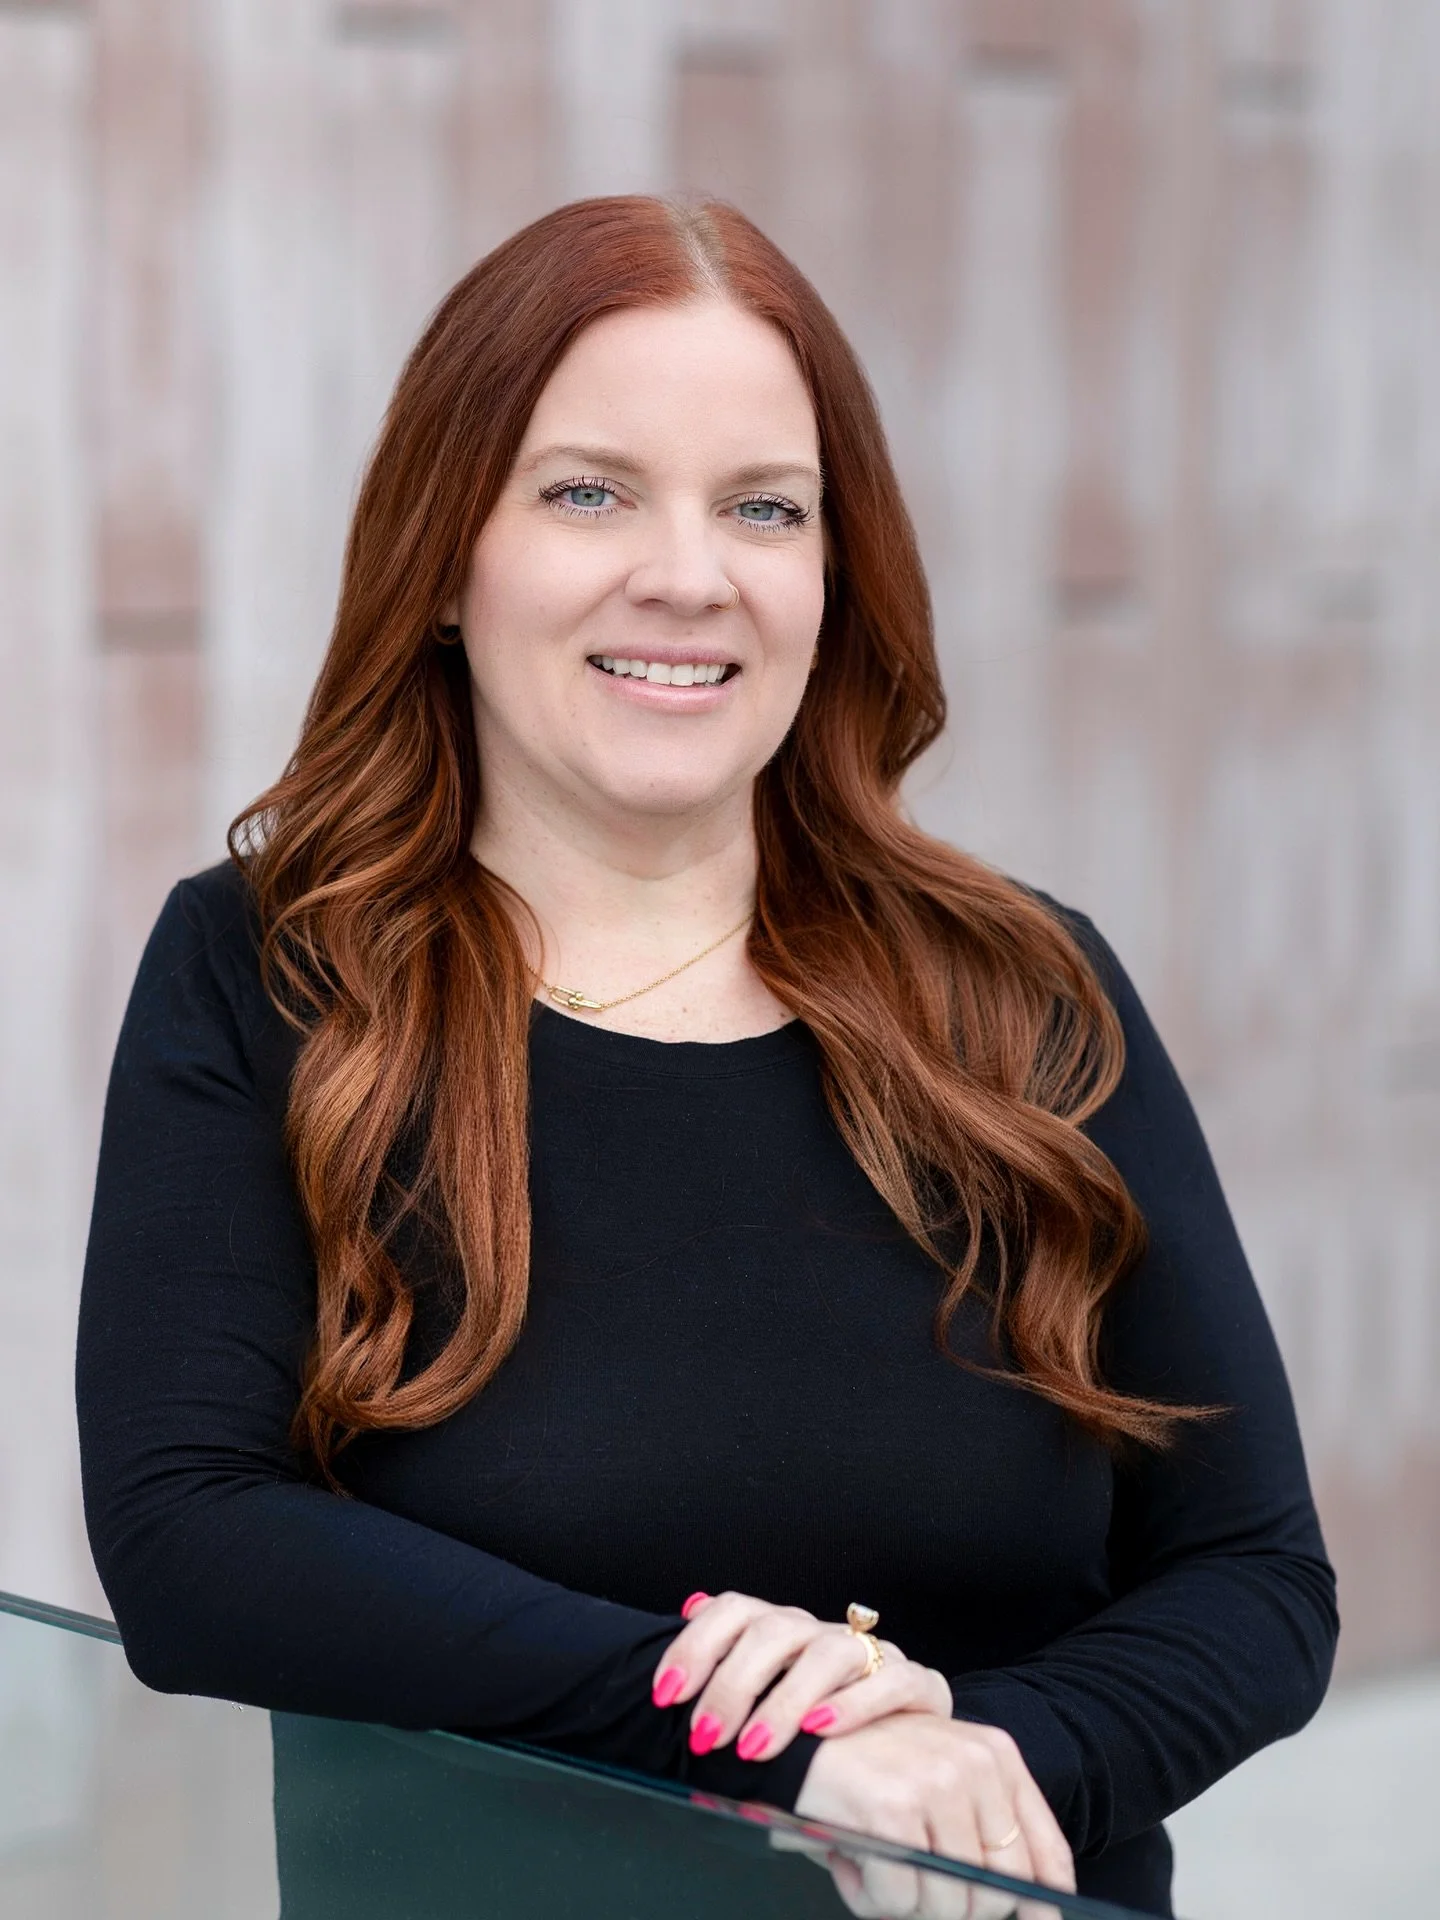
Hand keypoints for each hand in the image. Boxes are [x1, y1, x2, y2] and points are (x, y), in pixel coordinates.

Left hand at [651, 1590, 952, 1762]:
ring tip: (753, 1747)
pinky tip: (821, 1731)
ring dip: (784, 1702)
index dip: (695, 1646)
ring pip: (826, 1653)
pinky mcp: (916, 1683)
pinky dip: (854, 1704)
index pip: (732, 1610)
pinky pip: (890, 1681)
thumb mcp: (766, 1703)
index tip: (666, 1695)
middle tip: (705, 1736)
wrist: (907, 1740)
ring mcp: (871, 1654)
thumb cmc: (823, 1724)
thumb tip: (680, 1642)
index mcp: (781, 1629)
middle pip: (774, 1630)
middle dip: (732, 1683)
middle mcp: (822, 1633)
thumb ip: (725, 1673)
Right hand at [792, 1711, 1074, 1910]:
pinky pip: (898, 1900)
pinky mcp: (892, 1809)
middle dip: (952, 1911)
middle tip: (907, 1888)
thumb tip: (1027, 1911)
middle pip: (996, 1893)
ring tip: (871, 1865)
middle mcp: (973, 1764)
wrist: (787, 1729)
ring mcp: (935, 1784)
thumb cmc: (861, 1766)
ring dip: (903, 1904)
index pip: (1044, 1850)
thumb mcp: (933, 1781)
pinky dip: (869, 1897)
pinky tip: (848, 1860)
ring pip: (949, 1904)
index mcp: (993, 1754)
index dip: (1042, 1904)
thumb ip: (981, 1837)